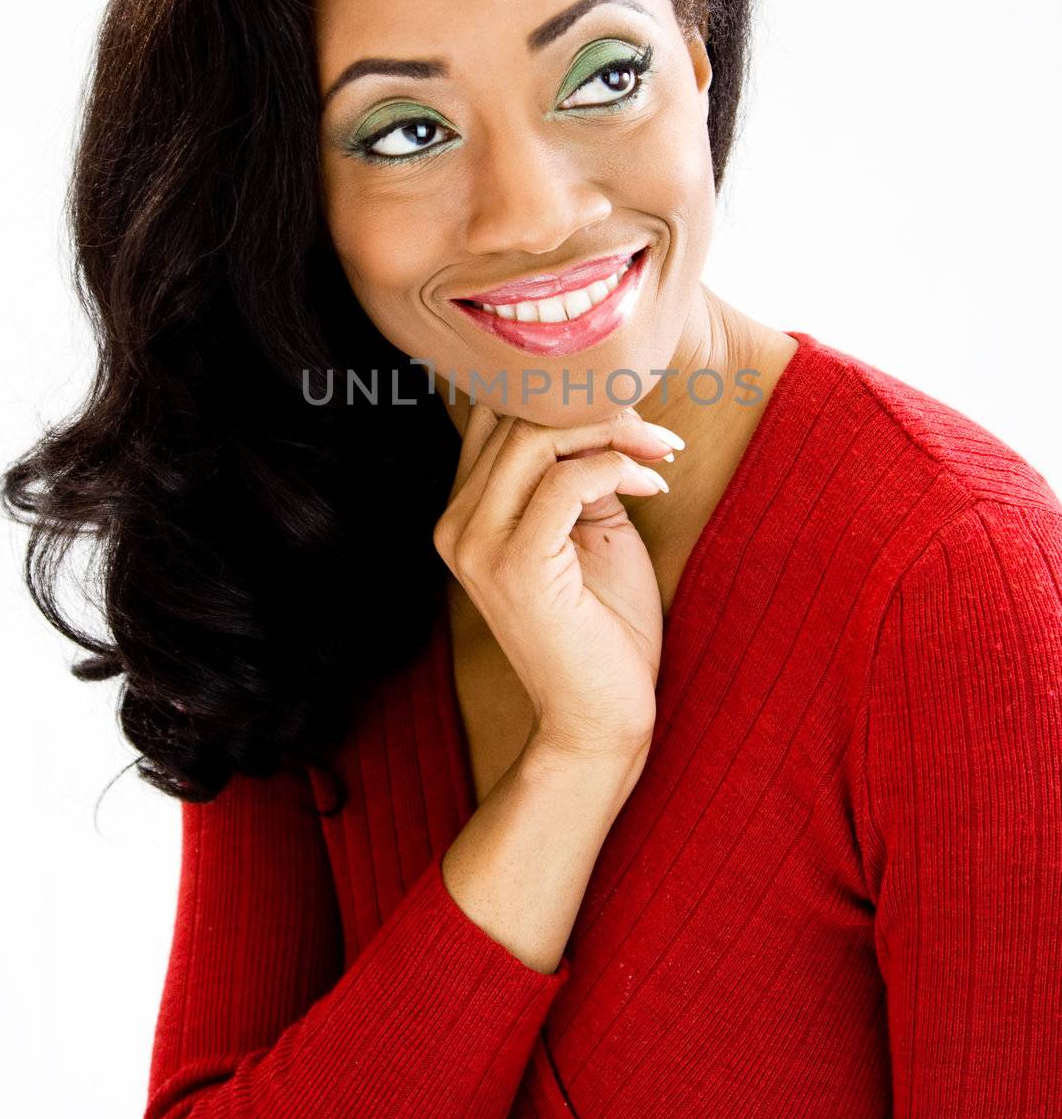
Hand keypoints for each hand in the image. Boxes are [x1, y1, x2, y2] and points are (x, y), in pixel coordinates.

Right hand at [432, 403, 683, 758]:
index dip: (566, 401)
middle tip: (656, 434)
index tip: (631, 417)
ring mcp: (478, 545)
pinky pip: (566, 480)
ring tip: (661, 453)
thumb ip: (581, 471)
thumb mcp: (592, 529)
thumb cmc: (604, 629)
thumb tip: (607, 410)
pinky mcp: (516, 564)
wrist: (599, 718)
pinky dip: (618, 467)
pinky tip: (653, 486)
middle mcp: (456, 525)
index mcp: (466, 514)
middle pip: (517, 419)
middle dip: (597, 410)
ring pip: (537, 439)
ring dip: (613, 432)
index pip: (499, 418)